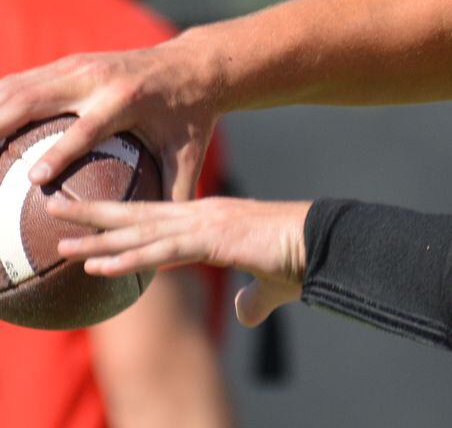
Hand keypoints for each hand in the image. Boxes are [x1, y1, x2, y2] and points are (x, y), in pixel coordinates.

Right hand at [0, 34, 219, 199]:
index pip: (87, 128)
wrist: (193, 65)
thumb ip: (173, 201)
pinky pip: (21, 83)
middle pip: (34, 99)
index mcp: (126, 100)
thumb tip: (161, 258)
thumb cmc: (191, 120)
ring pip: (18, 87)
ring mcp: (77, 67)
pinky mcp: (67, 64)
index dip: (60, 152)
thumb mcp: (189, 158)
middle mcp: (95, 79)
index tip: (34, 180)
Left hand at [51, 196, 310, 326]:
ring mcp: (205, 222)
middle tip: (57, 209)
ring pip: (141, 229)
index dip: (123, 221)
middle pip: (138, 213)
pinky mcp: (211, 237)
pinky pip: (161, 251)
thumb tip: (243, 313)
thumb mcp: (270, 283)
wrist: (323, 241)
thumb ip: (253, 298)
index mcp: (212, 220)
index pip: (157, 219)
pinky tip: (100, 266)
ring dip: (98, 238)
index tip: (92, 223)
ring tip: (62, 242)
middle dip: (96, 214)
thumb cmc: (301, 258)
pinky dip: (127, 259)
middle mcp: (202, 214)